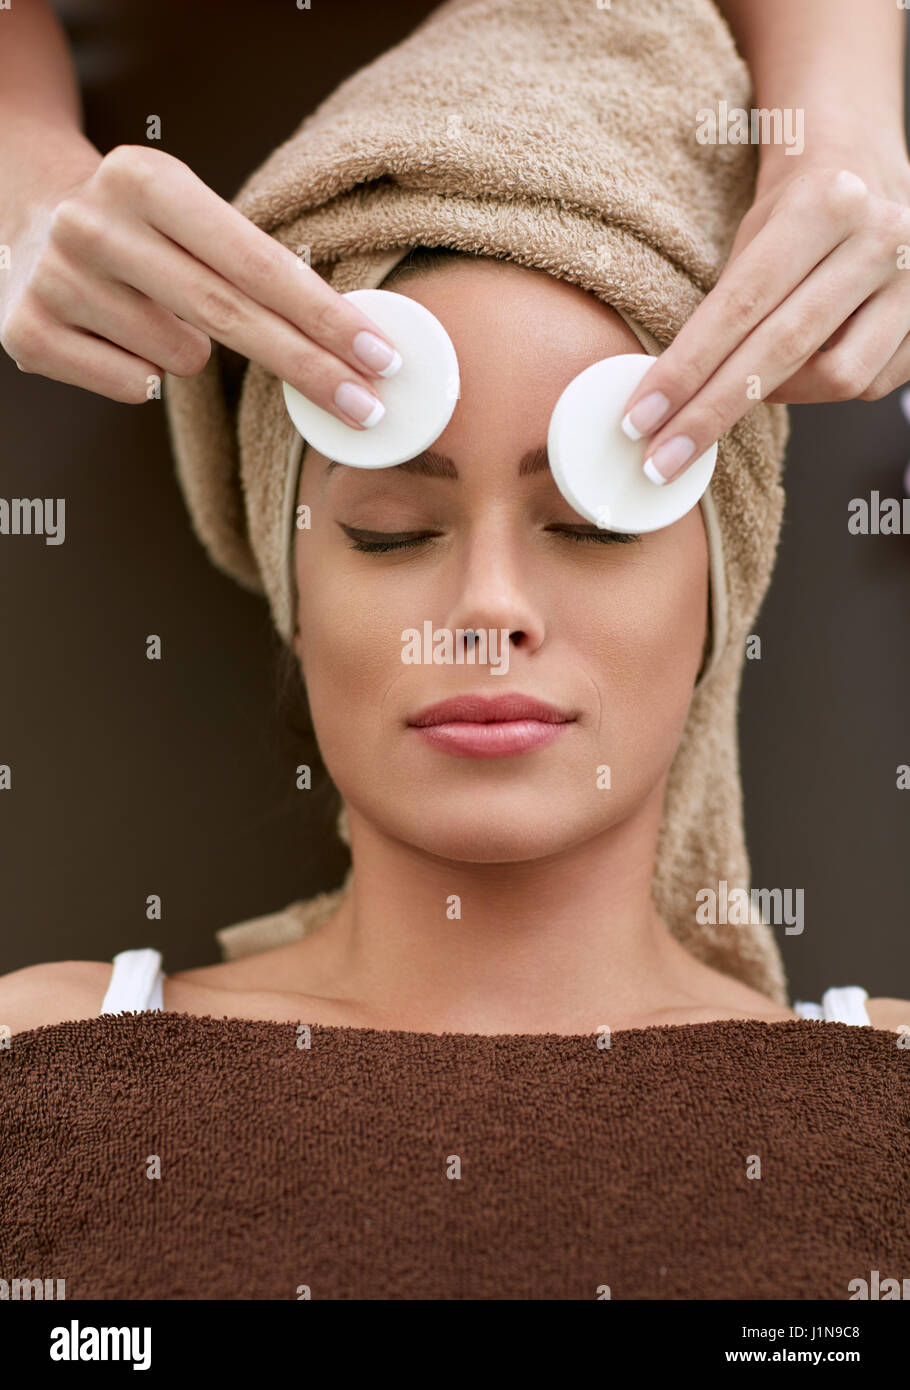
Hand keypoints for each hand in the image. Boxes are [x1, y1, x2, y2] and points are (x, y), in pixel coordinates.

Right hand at [0, 140, 400, 420]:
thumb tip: (353, 344)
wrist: (28, 223)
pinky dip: (143, 375)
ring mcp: (57, 279)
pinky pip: (133, 387)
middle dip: (309, 367)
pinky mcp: (28, 333)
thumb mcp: (193, 216)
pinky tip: (116, 338)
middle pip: (230, 316)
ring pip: (180, 358)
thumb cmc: (144, 232)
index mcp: (146, 179)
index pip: (257, 262)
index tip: (380, 357)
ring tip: (154, 314)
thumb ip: (256, 266)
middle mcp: (95, 223)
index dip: (324, 316)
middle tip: (366, 406)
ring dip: (190, 353)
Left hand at [620, 157, 909, 483]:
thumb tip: (670, 397)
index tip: (641, 419)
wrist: (868, 162)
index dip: (686, 371)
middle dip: (711, 413)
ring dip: (779, 396)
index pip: (739, 306)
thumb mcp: (754, 231)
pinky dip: (823, 389)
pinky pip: (869, 384)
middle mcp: (878, 238)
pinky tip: (805, 368)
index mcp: (823, 205)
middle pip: (781, 351)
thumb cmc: (799, 204)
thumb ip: (726, 306)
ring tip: (749, 383)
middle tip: (660, 458)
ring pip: (835, 379)